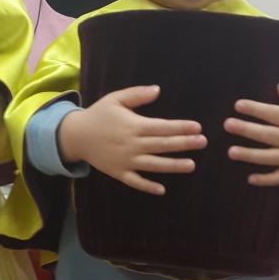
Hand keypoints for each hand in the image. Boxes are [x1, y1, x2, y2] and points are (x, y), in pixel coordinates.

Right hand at [57, 85, 205, 195]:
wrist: (76, 136)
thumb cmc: (99, 115)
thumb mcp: (116, 99)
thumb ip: (137, 94)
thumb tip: (157, 89)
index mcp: (133, 125)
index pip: (161, 127)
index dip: (180, 127)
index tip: (197, 127)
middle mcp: (131, 144)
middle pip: (162, 145)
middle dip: (184, 144)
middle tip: (203, 142)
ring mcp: (125, 160)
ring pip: (153, 165)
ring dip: (172, 166)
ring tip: (191, 165)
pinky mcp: (118, 172)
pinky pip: (134, 181)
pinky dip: (147, 186)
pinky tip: (162, 190)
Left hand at [224, 83, 278, 185]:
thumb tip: (278, 87)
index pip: (273, 114)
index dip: (256, 109)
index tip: (238, 105)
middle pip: (268, 135)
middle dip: (247, 130)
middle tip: (227, 125)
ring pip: (270, 158)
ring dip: (250, 156)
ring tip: (231, 152)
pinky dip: (267, 180)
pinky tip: (250, 179)